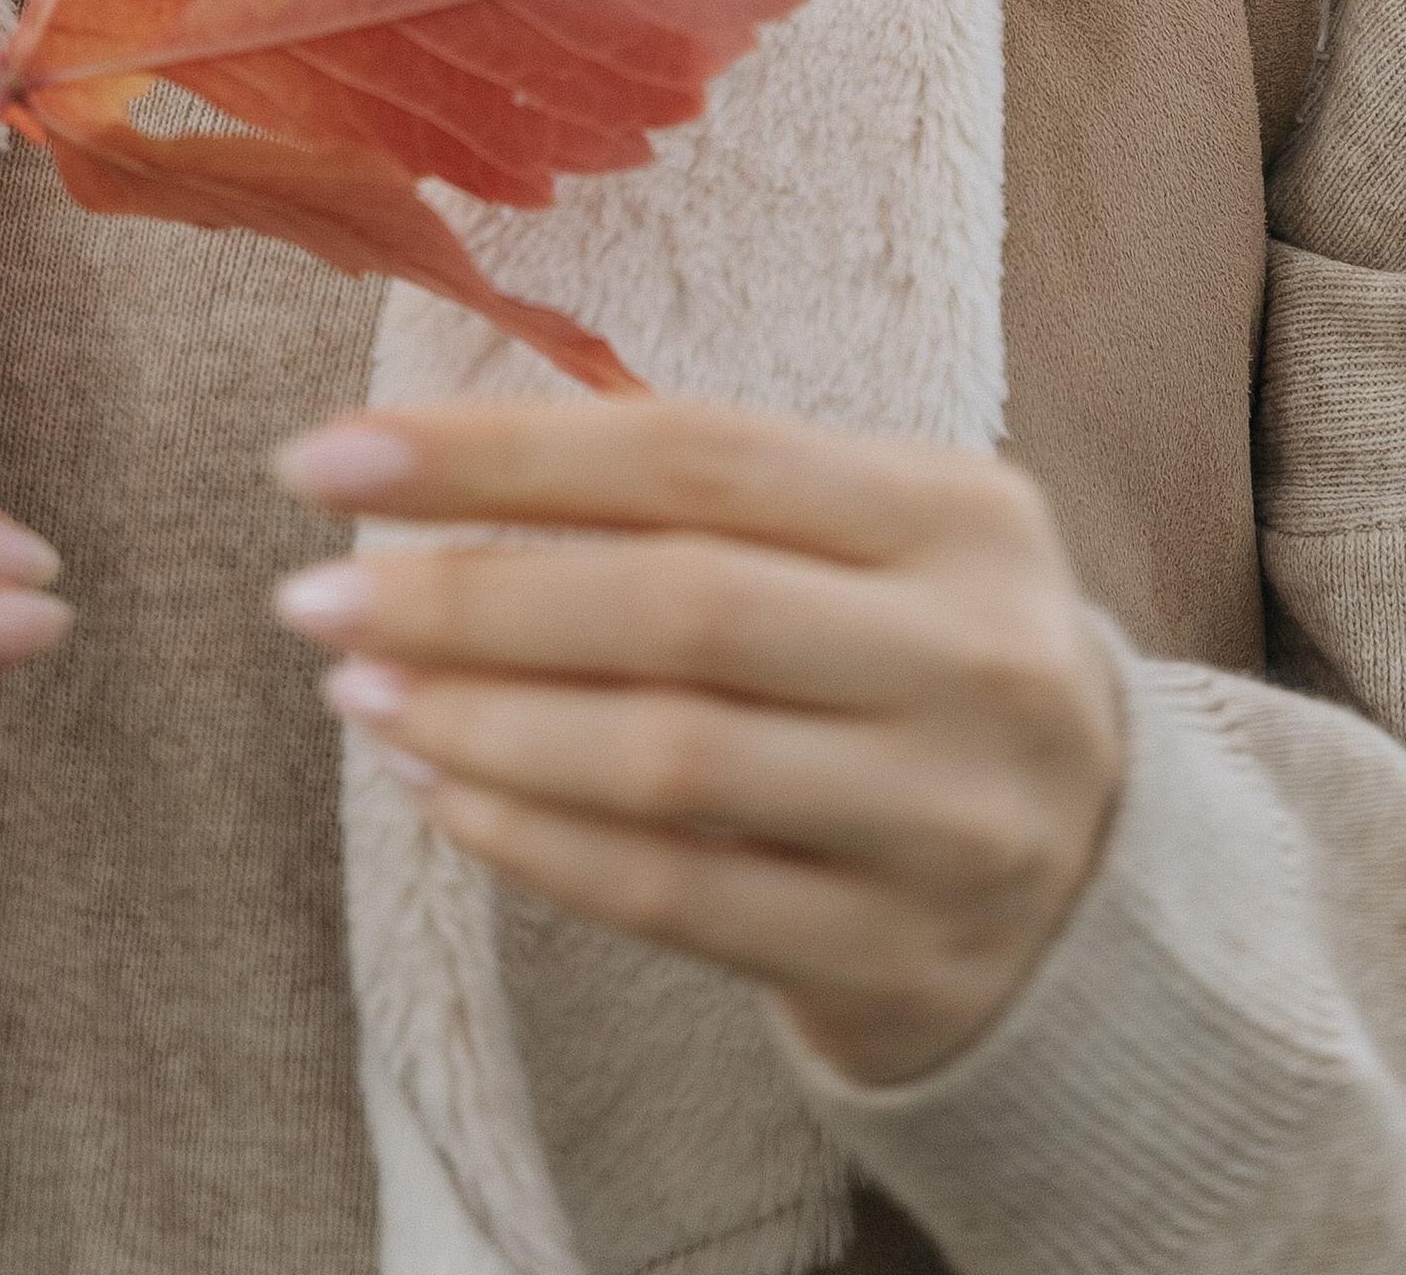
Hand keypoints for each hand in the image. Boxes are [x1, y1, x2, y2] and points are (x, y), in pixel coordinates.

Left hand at [273, 398, 1121, 1087]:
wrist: (1093, 881)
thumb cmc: (918, 659)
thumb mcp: (876, 538)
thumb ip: (709, 493)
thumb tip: (440, 459)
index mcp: (958, 509)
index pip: (694, 454)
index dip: (498, 452)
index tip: (328, 458)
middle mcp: (970, 654)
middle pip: (678, 605)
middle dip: (466, 596)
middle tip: (312, 596)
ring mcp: (941, 814)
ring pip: (667, 760)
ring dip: (481, 724)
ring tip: (361, 696)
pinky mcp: (894, 952)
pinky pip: (677, 895)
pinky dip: (537, 843)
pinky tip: (445, 794)